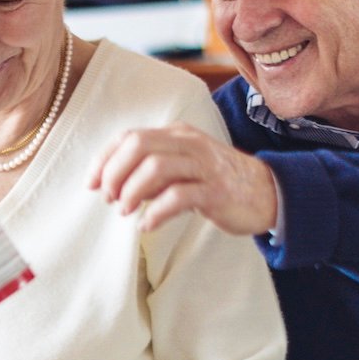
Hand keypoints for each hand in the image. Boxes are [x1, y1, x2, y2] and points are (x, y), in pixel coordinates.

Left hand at [88, 123, 277, 235]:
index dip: (104, 159)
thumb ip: (151, 170)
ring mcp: (204, 166)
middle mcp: (189, 143)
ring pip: (156, 167)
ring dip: (132, 191)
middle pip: (139, 145)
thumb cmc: (216, 182)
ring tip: (125, 211)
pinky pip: (179, 197)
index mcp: (177, 134)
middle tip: (108, 198)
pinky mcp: (216, 191)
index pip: (130, 136)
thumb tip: (113, 184)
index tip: (90, 183)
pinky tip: (147, 225)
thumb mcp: (183, 167)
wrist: (268, 192)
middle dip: (114, 173)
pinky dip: (156, 212)